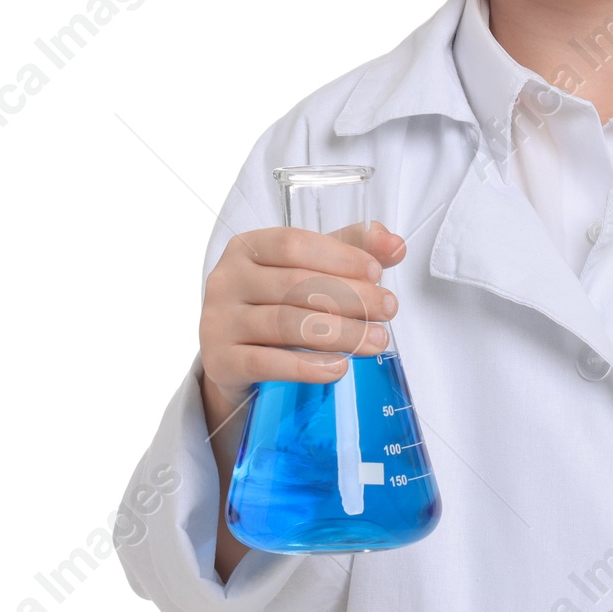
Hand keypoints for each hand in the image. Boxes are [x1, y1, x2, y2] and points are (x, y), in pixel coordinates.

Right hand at [199, 219, 406, 427]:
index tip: (377, 272)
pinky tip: (338, 367)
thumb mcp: (311, 268)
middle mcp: (226, 279)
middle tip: (388, 310)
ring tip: (376, 341)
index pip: (294, 244)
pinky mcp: (219, 361)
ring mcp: (218, 321)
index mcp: (247, 247)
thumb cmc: (277, 302)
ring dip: (339, 334)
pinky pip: (266, 363)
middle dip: (350, 298)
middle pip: (294, 285)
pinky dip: (306, 366)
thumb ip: (352, 249)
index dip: (339, 257)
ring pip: (285, 324)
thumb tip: (395, 244)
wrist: (234, 356)